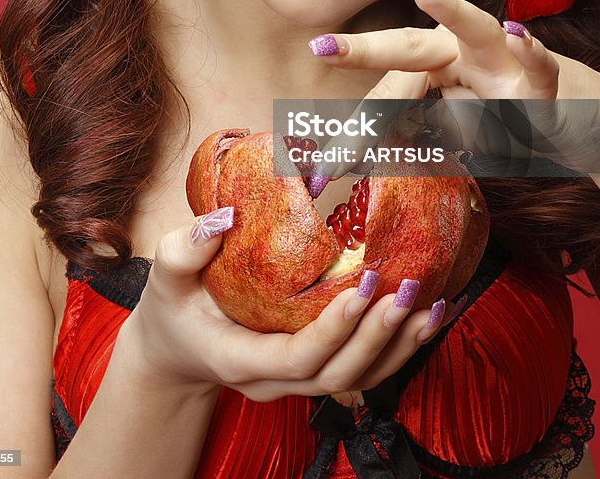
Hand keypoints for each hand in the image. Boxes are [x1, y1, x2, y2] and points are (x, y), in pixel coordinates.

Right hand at [120, 210, 458, 403]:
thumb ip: (185, 248)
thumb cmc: (172, 308)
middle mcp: (274, 381)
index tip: (362, 287)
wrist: (176, 349)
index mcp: (240, 360)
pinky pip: (362, 370)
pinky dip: (398, 348)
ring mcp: (296, 382)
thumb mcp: (166, 277)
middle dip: (379, 337)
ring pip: (357, 379)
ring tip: (434, 306)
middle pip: (338, 375)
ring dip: (400, 346)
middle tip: (411, 288)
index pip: (296, 358)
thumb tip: (222, 217)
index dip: (334, 330)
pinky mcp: (314, 371)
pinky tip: (427, 317)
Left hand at [307, 0, 599, 179]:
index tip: (326, 161)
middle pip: (412, 46)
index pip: (390, 91)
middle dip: (367, 48)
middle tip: (322, 49)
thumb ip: (407, 137)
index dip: (359, 124)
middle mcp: (466, 55)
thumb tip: (346, 155)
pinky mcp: (548, 82)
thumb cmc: (511, 120)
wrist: (589, 126)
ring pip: (478, 31)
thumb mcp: (453, 136)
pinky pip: (540, 67)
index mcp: (437, 66)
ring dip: (452, 9)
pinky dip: (532, 53)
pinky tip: (521, 34)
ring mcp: (506, 64)